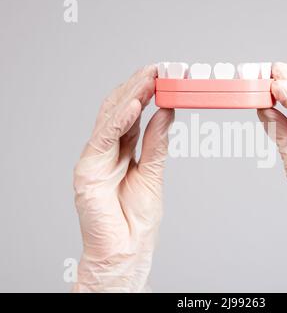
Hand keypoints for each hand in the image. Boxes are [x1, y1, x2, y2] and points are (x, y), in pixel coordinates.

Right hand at [73, 65, 173, 291]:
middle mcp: (107, 150)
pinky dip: (118, 120)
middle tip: (160, 69)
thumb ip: (156, 142)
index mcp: (123, 150)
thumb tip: (165, 113)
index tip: (167, 76)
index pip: (134, 114)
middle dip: (139, 87)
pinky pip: (102, 139)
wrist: (127, 250)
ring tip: (150, 78)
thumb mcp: (153, 172)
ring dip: (131, 96)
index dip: (149, 93)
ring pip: (109, 118)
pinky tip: (135, 105)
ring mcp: (95, 158)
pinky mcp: (87, 170)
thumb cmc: (137, 218)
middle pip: (121, 110)